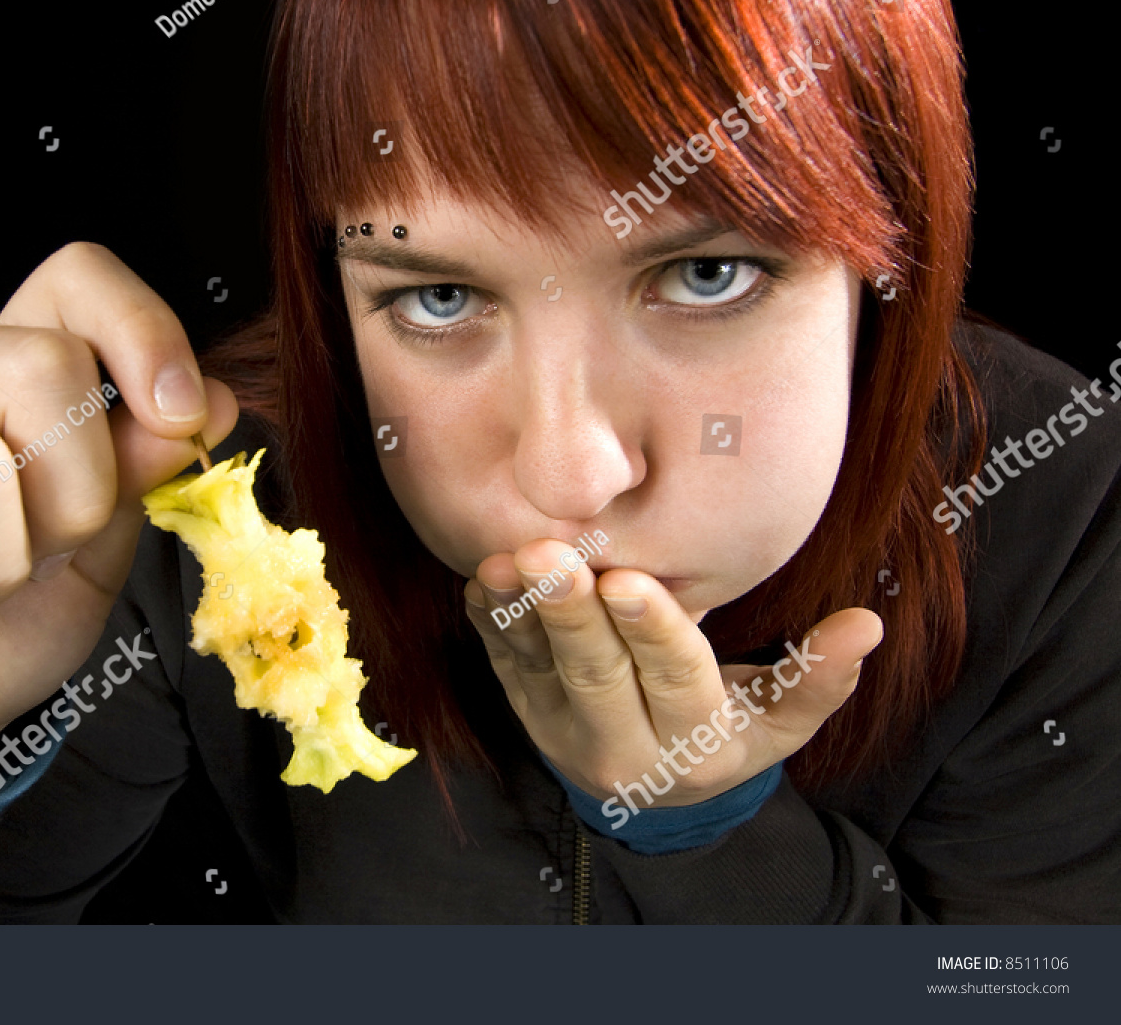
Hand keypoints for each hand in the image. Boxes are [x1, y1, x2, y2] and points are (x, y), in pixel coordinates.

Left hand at [464, 539, 882, 805]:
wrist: (650, 792)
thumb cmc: (725, 735)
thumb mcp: (778, 722)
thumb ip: (817, 678)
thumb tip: (867, 624)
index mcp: (692, 742)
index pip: (676, 681)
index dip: (653, 632)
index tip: (631, 581)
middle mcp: (620, 742)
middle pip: (595, 674)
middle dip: (571, 613)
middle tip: (549, 557)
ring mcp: (561, 728)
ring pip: (539, 668)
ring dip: (518, 613)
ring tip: (504, 564)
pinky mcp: (524, 707)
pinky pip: (500, 663)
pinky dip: (488, 621)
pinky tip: (480, 580)